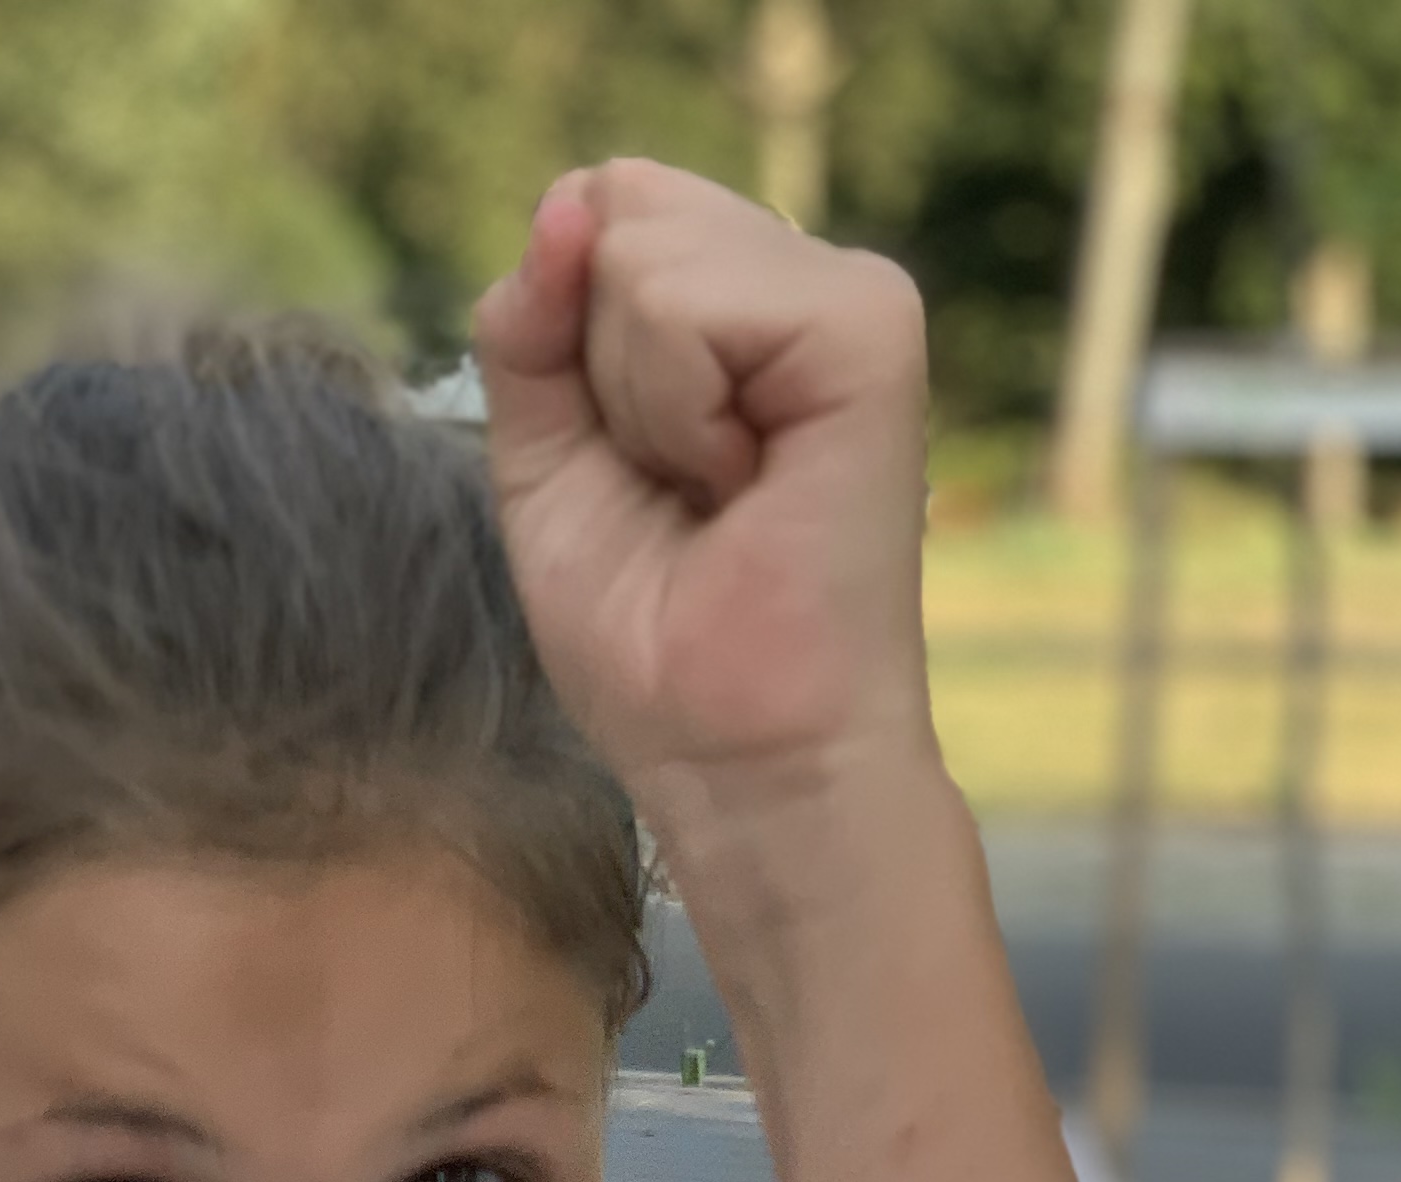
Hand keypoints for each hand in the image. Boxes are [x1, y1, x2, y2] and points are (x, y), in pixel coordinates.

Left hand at [469, 161, 934, 848]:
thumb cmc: (656, 644)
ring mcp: (846, 295)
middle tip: (680, 492)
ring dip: (636, 406)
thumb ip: (532, 332)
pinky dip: (672, 412)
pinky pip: (682, 302)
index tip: (633, 467)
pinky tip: (742, 483)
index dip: (569, 337)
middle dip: (598, 375)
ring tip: (714, 495)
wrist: (735, 758)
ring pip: (639, 250)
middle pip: (616, 209)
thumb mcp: (547, 467)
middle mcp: (799, 283)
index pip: (601, 210)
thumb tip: (562, 204)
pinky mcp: (869, 325)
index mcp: (735, 310)